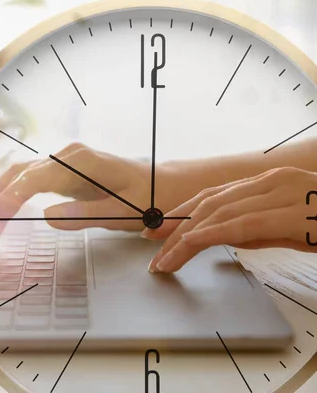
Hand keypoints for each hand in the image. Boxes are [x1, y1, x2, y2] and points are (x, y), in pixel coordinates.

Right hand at [0, 143, 180, 230]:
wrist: (164, 186)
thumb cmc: (149, 201)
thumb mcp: (124, 213)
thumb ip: (86, 215)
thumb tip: (46, 217)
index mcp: (81, 163)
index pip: (34, 179)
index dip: (10, 198)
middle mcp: (68, 157)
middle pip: (22, 174)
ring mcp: (65, 161)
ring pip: (21, 173)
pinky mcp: (64, 171)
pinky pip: (30, 177)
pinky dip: (9, 188)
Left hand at [145, 167, 316, 272]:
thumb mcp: (288, 226)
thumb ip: (257, 227)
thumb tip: (224, 237)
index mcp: (267, 182)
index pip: (214, 197)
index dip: (182, 212)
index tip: (159, 229)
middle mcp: (269, 182)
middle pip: (209, 204)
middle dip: (175, 226)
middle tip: (152, 246)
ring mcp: (279, 193)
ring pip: (217, 214)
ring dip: (184, 238)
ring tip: (164, 259)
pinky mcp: (287, 212)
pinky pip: (239, 224)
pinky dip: (209, 234)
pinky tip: (189, 244)